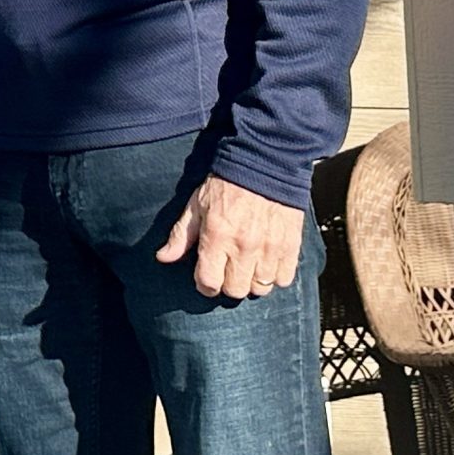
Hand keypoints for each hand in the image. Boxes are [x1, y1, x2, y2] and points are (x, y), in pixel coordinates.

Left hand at [157, 174, 305, 300]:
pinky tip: (267, 262)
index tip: (206, 279)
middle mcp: (243, 246)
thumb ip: (181, 236)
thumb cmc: (226, 185)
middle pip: (236, 290)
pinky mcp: (290, 246)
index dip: (204, 285)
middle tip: (227, 270)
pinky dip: (275, 276)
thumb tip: (163, 257)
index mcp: (217, 236)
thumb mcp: (196, 206)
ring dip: (252, 281)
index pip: (209, 282)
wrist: (264, 164)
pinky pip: (284, 279)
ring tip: (248, 265)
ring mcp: (269, 248)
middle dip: (228, 284)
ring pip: (260, 288)